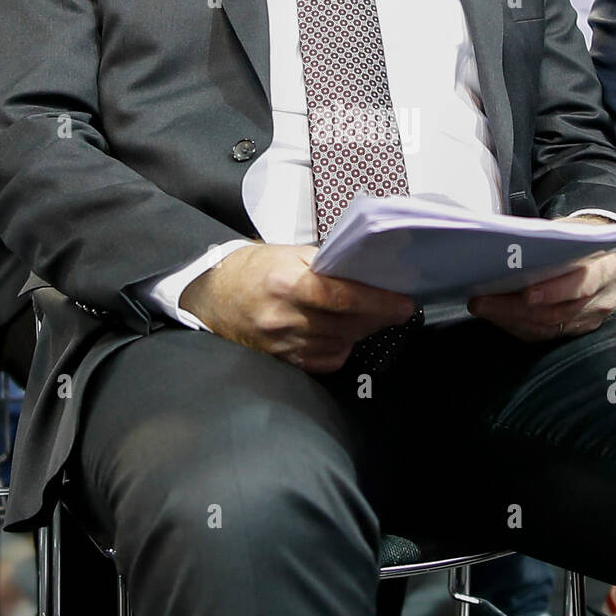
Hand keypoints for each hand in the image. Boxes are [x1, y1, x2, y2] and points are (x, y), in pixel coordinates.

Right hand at [179, 243, 415, 373]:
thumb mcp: (288, 254)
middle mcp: (284, 318)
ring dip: (362, 331)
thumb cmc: (252, 270)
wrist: (211, 297)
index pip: (343, 296)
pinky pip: (326, 360)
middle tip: (398, 309)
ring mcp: (282, 344)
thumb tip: (366, 274)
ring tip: (374, 317)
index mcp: (286, 284)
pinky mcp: (283, 361)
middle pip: (347, 323)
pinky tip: (345, 332)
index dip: (378, 302)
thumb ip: (326, 265)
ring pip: (340, 343)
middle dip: (379, 317)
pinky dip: (342, 347)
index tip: (404, 304)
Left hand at [467, 216, 615, 342]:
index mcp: (604, 269)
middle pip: (555, 312)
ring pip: (545, 327)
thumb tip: (507, 247)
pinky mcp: (575, 330)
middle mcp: (600, 299)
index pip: (581, 285)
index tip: (526, 294)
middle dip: (514, 308)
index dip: (554, 291)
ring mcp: (588, 319)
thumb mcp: (572, 233)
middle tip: (483, 301)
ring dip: (509, 318)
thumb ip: (549, 243)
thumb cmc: (582, 242)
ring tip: (483, 307)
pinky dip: (517, 325)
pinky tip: (497, 316)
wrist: (605, 259)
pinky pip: (543, 334)